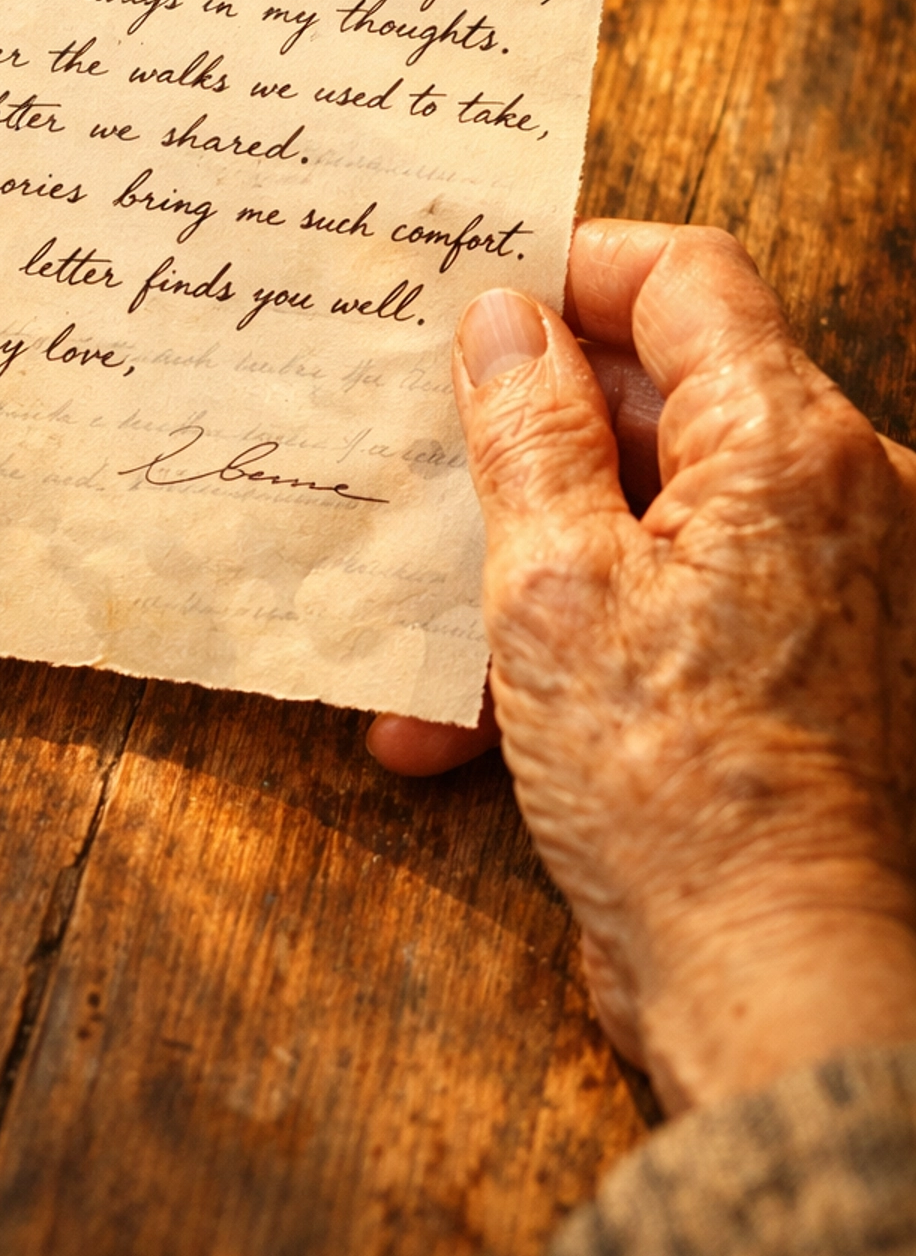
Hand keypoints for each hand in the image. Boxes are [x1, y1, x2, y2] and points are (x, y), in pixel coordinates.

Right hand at [377, 220, 915, 1111]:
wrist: (781, 986)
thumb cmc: (674, 788)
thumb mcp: (553, 584)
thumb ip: (527, 428)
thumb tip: (503, 314)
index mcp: (791, 444)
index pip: (686, 276)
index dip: (572, 270)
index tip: (475, 300)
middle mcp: (839, 493)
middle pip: (662, 395)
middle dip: (524, 440)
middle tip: (415, 466)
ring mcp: (826, 582)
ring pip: (652, 511)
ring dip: (528, 564)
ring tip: (419, 643)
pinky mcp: (800, 662)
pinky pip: (676, 600)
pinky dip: (577, 636)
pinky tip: (456, 720)